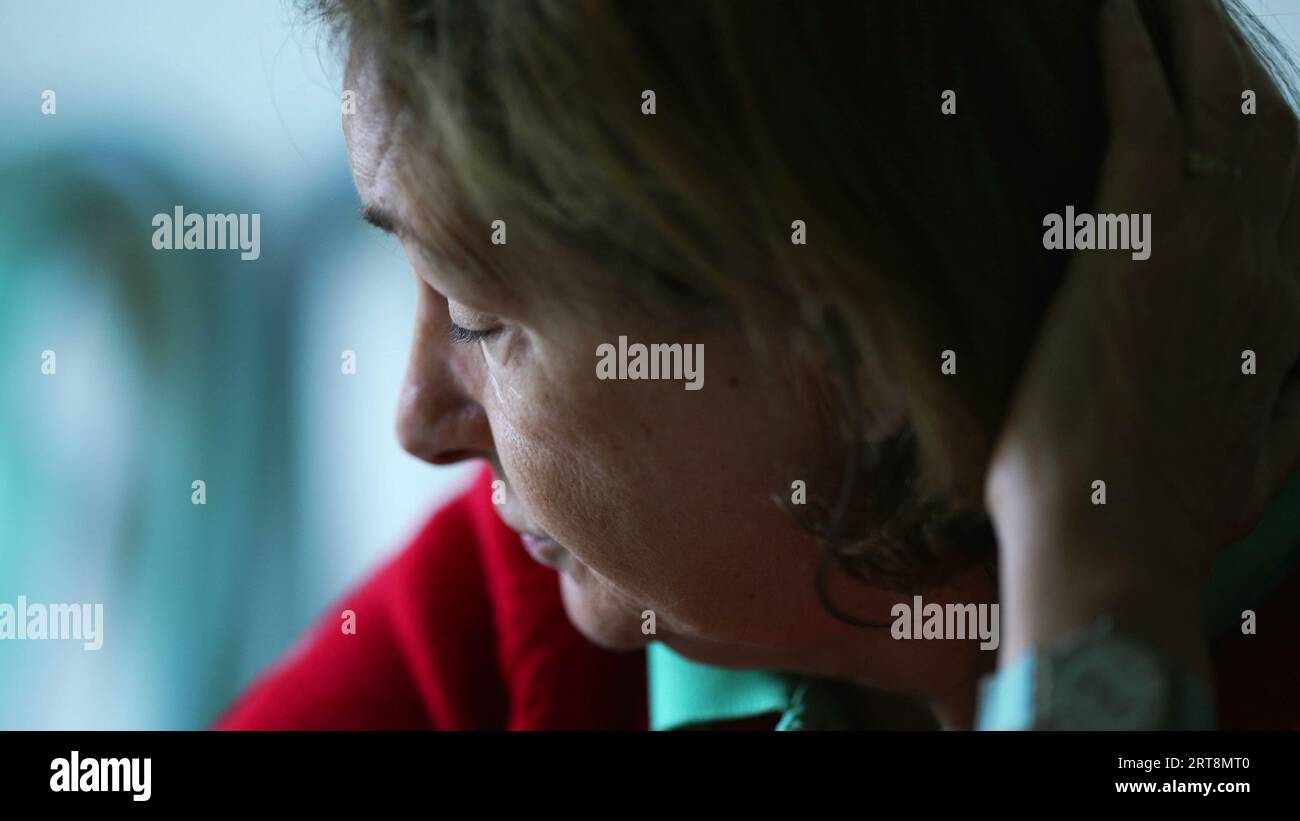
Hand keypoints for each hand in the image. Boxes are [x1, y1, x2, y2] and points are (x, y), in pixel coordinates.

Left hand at [985, 0, 1299, 669]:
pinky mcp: (1134, 234)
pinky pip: (1141, 112)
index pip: (1297, 194)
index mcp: (1292, 315)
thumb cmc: (1163, 515)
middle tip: (1208, 10)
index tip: (1254, 99)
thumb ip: (1294, 403)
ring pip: (1217, 101)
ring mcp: (1205, 241)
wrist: (1115, 546)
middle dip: (1238, 61)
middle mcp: (1266, 261)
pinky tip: (1114, 9)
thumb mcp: (1262, 463)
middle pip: (1269, 129)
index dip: (1277, 134)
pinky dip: (1131, 51)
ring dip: (1195, 33)